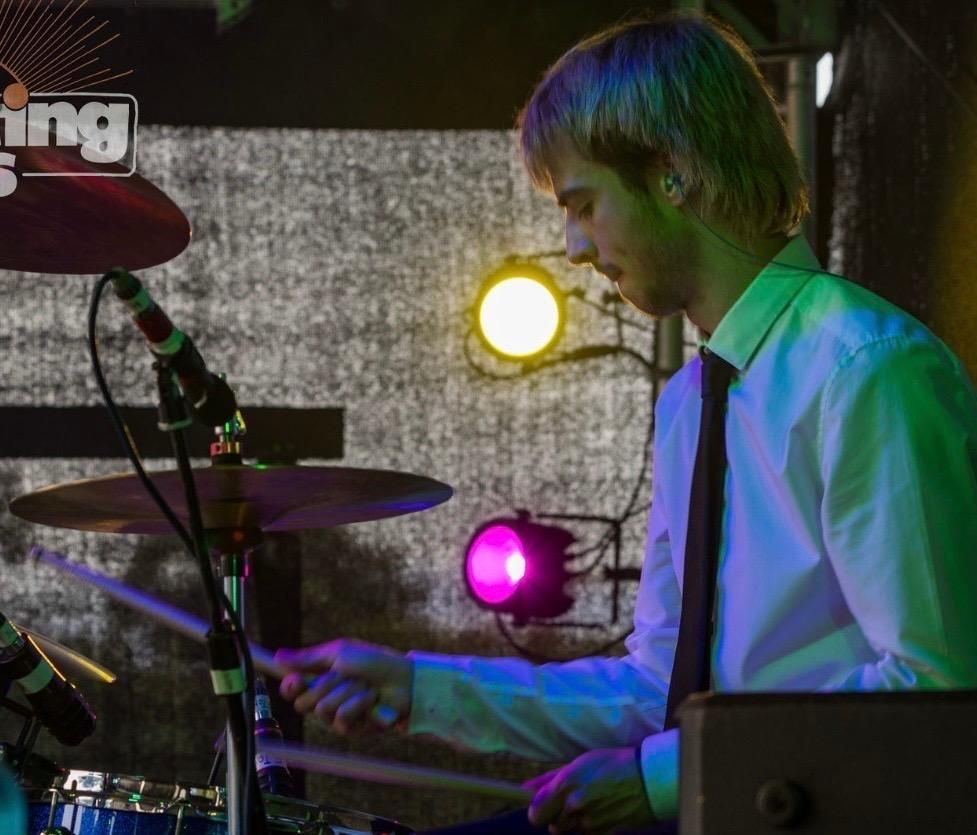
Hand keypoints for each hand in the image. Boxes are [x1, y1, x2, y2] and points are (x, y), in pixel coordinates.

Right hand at [275, 639, 412, 733]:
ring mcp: (338, 716)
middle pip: (303, 703)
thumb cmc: (373, 661)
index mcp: (320, 680)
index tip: (295, 679)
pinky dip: (358, 704)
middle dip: (326, 685)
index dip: (290, 687)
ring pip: (323, 710)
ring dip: (347, 692)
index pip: (292, 690)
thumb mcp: (340, 653)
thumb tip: (278, 655)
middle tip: (345, 675)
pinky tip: (371, 699)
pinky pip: (341, 721)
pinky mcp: (353, 730)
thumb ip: (309, 658)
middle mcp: (325, 700)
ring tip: (365, 686)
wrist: (403, 678)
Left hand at [525, 748, 656, 834]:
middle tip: (569, 801)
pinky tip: (600, 810)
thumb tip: (526, 788)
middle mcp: (575, 806)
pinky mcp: (603, 832)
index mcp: (566, 784)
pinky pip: (586, 833)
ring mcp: (590, 822)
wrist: (647, 779)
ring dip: (572, 821)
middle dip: (556, 815)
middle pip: (551, 825)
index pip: (535, 813)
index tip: (541, 805)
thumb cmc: (611, 764)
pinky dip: (588, 826)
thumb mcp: (579, 763)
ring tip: (588, 803)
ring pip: (568, 830)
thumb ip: (549, 779)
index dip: (537, 810)